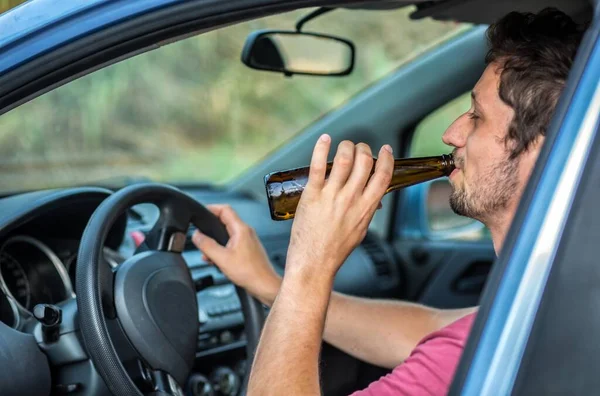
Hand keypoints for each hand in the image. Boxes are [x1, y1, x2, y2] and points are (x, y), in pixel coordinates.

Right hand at [191, 205, 281, 304]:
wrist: (264, 285)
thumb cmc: (250, 273)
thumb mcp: (222, 259)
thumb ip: (207, 245)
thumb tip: (196, 236)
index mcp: (241, 229)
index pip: (225, 210)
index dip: (211, 208)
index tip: (201, 212)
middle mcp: (246, 232)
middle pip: (224, 222)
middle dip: (210, 229)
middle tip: (200, 236)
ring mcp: (248, 240)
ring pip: (227, 235)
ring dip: (215, 242)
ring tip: (207, 254)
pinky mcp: (247, 249)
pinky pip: (231, 244)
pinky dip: (222, 249)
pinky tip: (217, 260)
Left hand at [286, 135, 393, 278]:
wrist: (314, 263)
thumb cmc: (335, 250)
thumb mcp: (360, 230)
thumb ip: (366, 212)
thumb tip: (373, 201)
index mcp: (366, 208)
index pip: (383, 176)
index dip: (387, 158)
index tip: (386, 150)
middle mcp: (351, 199)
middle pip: (365, 162)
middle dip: (364, 149)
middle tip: (359, 149)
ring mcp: (332, 196)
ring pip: (344, 159)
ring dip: (346, 146)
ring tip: (343, 145)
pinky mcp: (312, 195)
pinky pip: (318, 166)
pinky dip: (322, 149)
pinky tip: (325, 139)